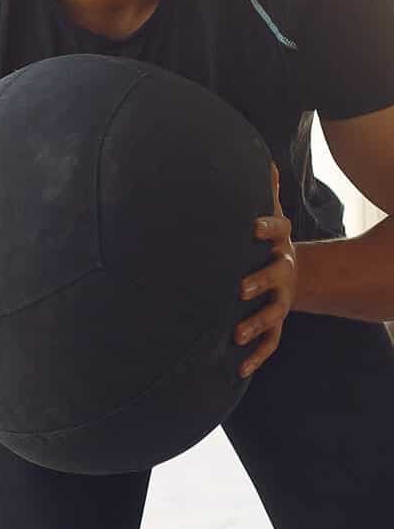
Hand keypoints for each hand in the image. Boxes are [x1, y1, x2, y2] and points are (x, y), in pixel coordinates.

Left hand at [235, 163, 296, 377]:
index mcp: (278, 244)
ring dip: (254, 324)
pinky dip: (255, 357)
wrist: (292, 273)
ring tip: (236, 335)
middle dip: (258, 281)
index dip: (267, 227)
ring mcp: (280, 300)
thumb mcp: (270, 214)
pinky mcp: (274, 324)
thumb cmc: (267, 242)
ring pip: (271, 315)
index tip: (251, 225)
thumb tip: (264, 159)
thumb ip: (264, 192)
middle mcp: (281, 272)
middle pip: (273, 276)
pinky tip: (239, 370)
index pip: (276, 230)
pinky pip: (269, 343)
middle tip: (239, 287)